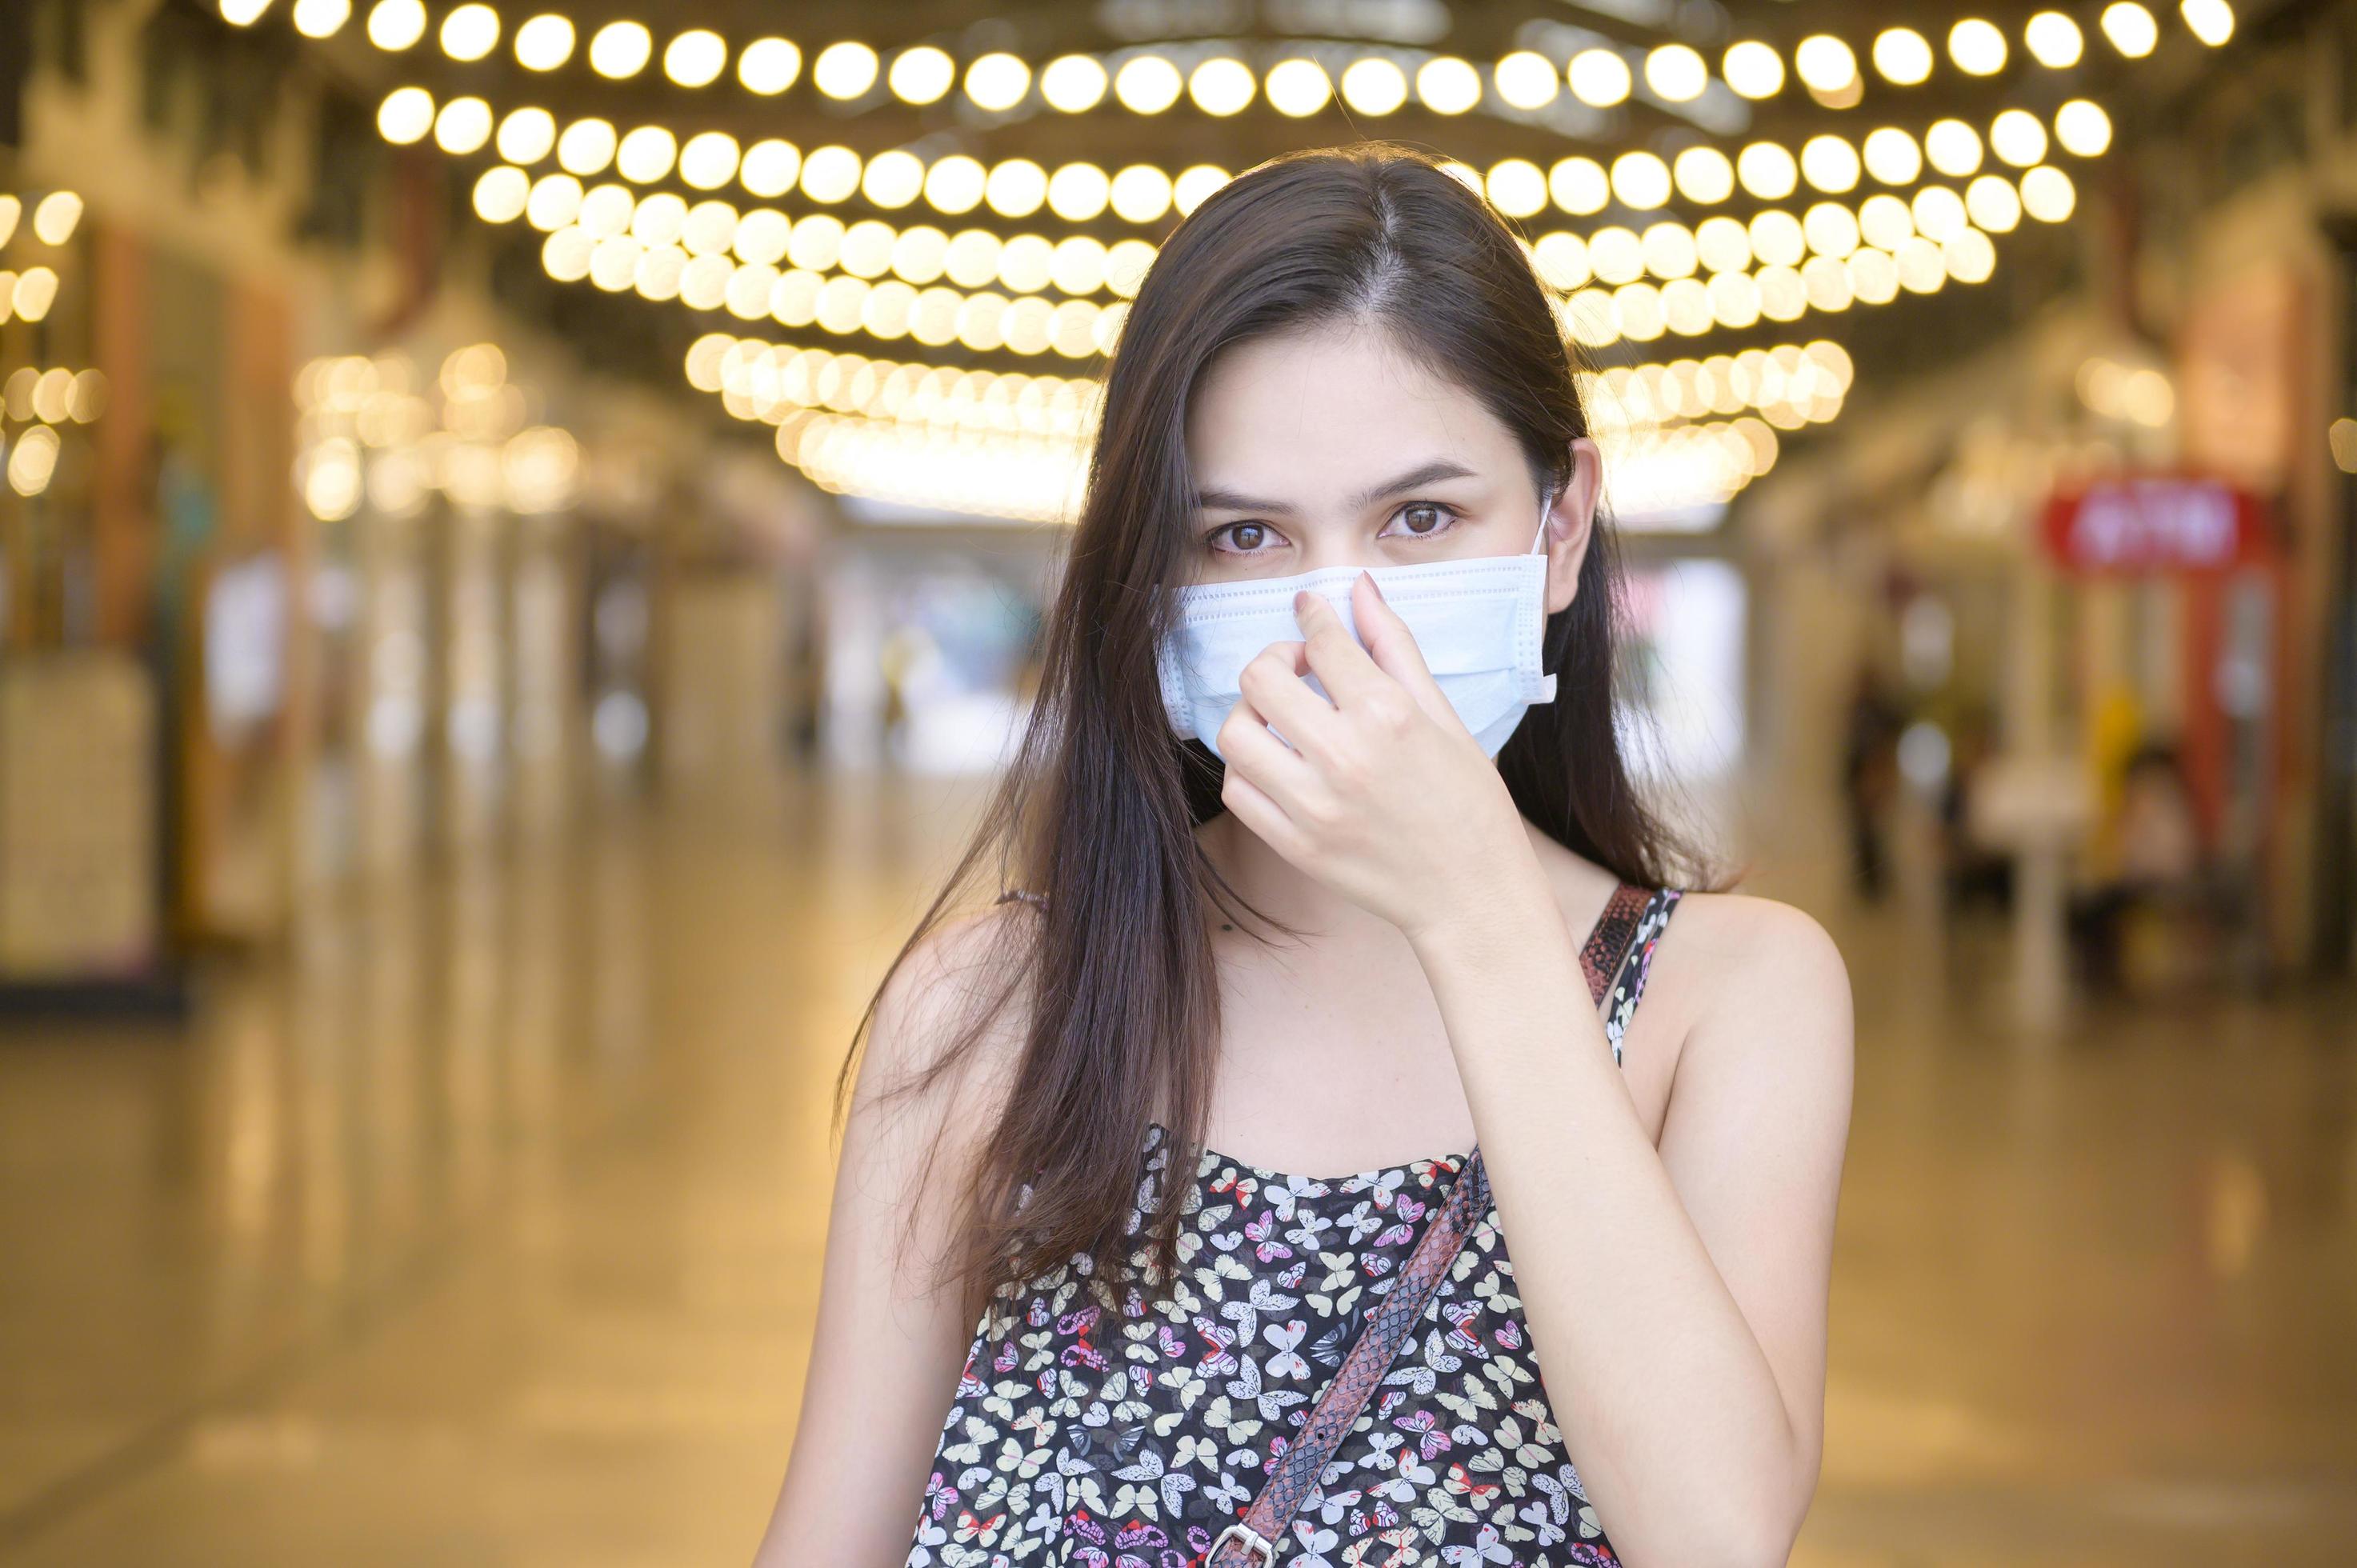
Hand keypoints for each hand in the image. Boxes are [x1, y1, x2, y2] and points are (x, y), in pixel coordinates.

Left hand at [1214, 571, 1543, 943]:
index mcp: (1388, 716)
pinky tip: (1280, 763)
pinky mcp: (1294, 846)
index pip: (1321, 640)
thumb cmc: (1469, 802)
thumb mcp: (1444, 716)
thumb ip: (1395, 648)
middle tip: (1297, 670)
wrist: (1472, 895)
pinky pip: (1238, 790)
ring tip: (1283, 719)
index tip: (1310, 611)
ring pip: (1235, 733)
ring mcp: (1313, 806)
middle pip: (1261, 679)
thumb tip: (1359, 589)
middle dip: (1274, 660)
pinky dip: (1248, 767)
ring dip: (1251, 713)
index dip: (1312, 615)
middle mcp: (1344, 757)